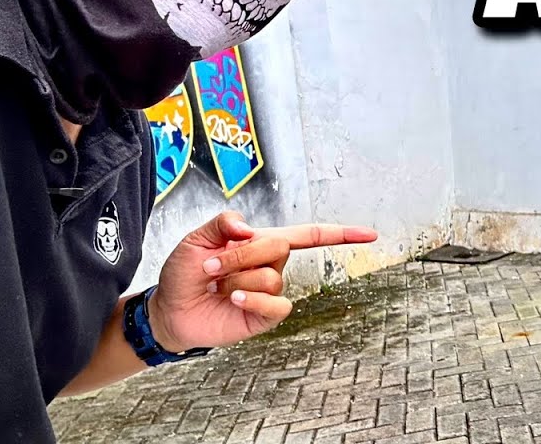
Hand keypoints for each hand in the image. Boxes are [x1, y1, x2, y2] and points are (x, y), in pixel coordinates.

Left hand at [147, 210, 377, 352]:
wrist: (170, 309)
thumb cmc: (185, 272)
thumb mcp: (196, 238)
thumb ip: (222, 222)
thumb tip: (248, 228)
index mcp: (264, 243)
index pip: (310, 235)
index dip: (342, 234)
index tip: (370, 235)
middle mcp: (273, 266)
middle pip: (279, 247)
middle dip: (241, 254)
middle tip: (212, 265)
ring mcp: (270, 293)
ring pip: (270, 277)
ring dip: (236, 279)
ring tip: (216, 285)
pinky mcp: (264, 317)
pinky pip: (275, 305)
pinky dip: (251, 300)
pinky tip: (231, 299)